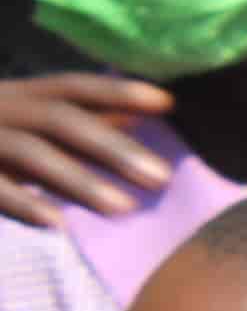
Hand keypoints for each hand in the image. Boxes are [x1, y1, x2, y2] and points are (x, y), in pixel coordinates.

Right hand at [0, 74, 174, 223]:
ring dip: (80, 180)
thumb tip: (136, 122)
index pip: (72, 87)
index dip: (117, 92)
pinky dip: (25, 204)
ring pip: (30, 152)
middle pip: (59, 118)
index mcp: (20, 96)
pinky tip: (59, 223)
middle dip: (112, 146)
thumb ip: (76, 129)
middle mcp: (0, 109)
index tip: (166, 103)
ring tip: (124, 208)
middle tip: (161, 177)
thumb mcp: (31, 132)